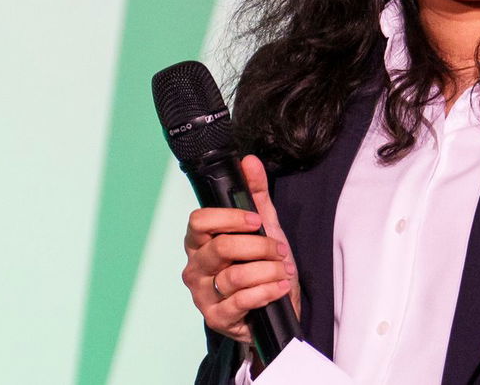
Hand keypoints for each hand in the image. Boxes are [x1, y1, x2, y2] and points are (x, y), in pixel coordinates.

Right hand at [181, 154, 301, 345]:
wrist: (274, 307)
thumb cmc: (261, 265)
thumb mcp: (264, 227)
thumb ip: (256, 194)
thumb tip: (249, 161)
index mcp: (199, 243)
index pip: (198, 222)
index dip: (229, 218)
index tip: (255, 220)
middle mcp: (195, 268)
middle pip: (220, 247)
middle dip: (259, 246)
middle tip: (279, 249)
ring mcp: (203, 296)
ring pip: (234, 275)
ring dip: (268, 270)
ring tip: (283, 270)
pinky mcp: (217, 318)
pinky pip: (242, 301)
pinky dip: (268, 290)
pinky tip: (280, 286)